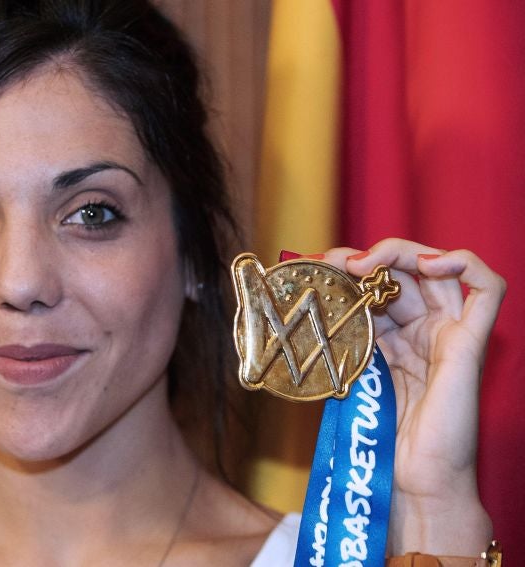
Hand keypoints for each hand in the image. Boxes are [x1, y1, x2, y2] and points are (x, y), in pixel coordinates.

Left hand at [319, 238, 504, 555]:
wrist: (409, 480)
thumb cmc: (378, 438)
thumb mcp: (345, 374)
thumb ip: (337, 342)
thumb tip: (297, 310)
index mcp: (394, 337)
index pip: (376, 285)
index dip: (345, 270)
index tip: (311, 267)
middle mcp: (424, 330)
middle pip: (403, 271)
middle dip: (365, 258)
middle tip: (330, 263)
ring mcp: (449, 333)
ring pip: (436, 269)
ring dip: (397, 254)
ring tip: (362, 264)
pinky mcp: (470, 342)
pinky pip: (487, 288)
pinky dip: (462, 263)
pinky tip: (429, 265)